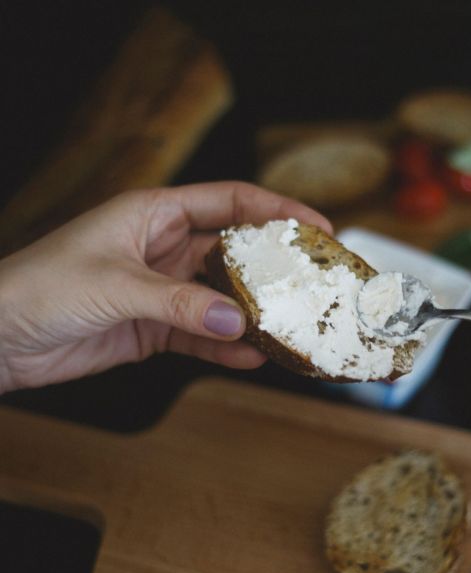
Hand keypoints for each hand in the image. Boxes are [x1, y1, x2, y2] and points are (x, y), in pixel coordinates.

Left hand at [0, 182, 330, 393]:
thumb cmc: (38, 287)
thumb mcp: (115, 286)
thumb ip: (180, 303)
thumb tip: (239, 322)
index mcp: (155, 214)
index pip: (230, 202)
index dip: (277, 210)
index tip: (317, 226)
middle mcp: (165, 248)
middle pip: (234, 253)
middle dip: (274, 268)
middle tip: (315, 284)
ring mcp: (163, 290)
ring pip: (223, 298)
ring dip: (254, 314)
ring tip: (293, 328)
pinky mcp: (154, 328)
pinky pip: (202, 335)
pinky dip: (226, 347)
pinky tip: (253, 357)